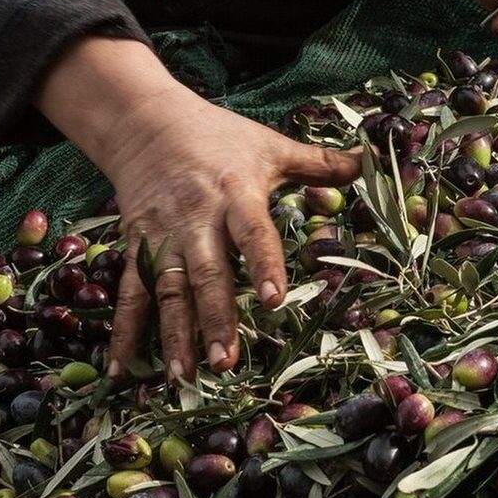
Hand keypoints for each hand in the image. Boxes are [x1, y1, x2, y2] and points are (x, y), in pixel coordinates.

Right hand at [36, 37, 361, 379]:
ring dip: (173, 334)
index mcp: (235, 193)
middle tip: (225, 361)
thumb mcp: (269, 145)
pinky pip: (131, 293)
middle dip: (214, 318)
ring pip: (166, 290)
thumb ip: (319, 162)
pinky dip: (126, 332)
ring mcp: (163, 236)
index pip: (253, 233)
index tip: (273, 301)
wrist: (144, 122)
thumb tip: (371, 160)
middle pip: (205, 273)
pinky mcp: (136, 247)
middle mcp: (196, 219)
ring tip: (183, 375)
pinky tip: (126, 369)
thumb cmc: (218, 137)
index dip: (264, 265)